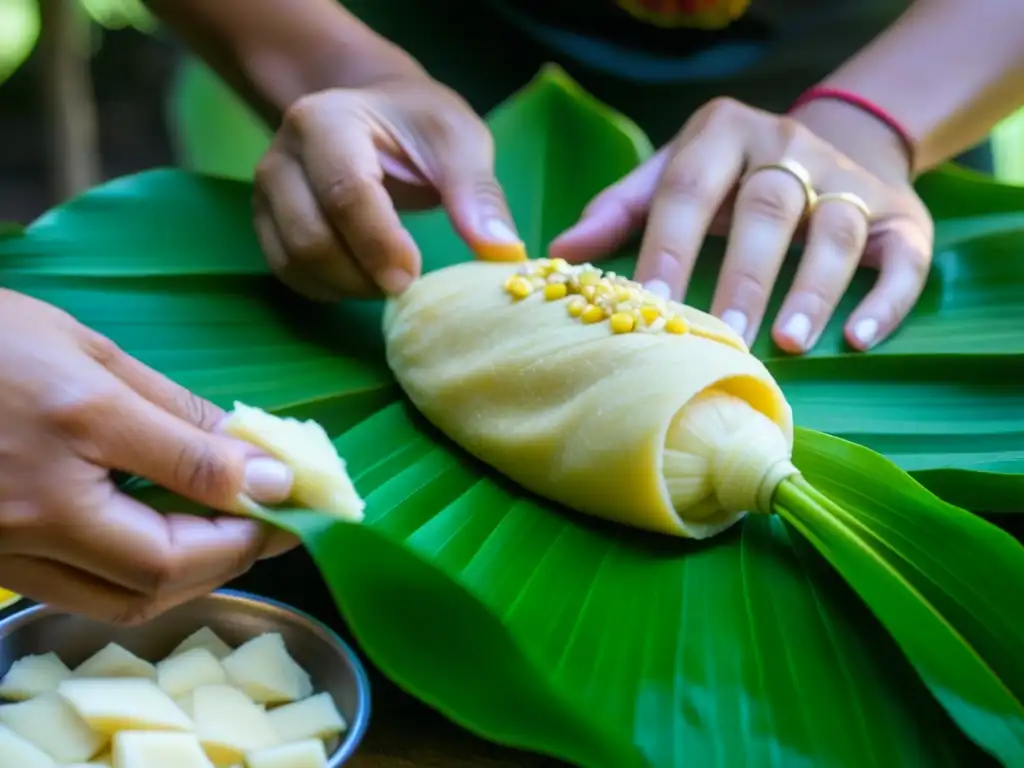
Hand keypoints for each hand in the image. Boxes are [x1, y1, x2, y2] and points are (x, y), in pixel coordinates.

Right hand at [0, 290, 297, 623]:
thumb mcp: (91, 353)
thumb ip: (178, 415)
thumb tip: (258, 462)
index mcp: (74, 428)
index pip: (190, 488)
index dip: (256, 506)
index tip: (295, 497)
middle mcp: (36, 506)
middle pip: (160, 571)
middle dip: (233, 554)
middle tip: (272, 524)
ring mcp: (5, 547)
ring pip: (121, 602)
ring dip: (191, 580)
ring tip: (229, 539)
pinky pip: (80, 598)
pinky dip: (138, 586)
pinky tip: (165, 548)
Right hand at [254, 71, 524, 301]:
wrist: (373, 114)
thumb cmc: (418, 125)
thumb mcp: (458, 141)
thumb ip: (477, 193)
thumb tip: (500, 252)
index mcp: (326, 122)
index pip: (346, 194)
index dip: (381, 245)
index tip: (415, 276)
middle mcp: (283, 156)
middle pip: (312, 238)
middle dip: (365, 275)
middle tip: (409, 283)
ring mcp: (267, 192)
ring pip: (295, 262)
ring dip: (348, 287)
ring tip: (390, 279)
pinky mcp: (266, 222)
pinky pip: (287, 273)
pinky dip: (328, 290)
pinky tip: (363, 280)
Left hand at [550, 97, 933, 352]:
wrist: (832, 146)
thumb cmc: (730, 178)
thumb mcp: (674, 174)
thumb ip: (622, 209)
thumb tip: (562, 251)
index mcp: (723, 135)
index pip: (688, 189)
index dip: (668, 248)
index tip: (649, 306)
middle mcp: (790, 147)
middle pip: (769, 207)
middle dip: (745, 276)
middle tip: (725, 338)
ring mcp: (850, 179)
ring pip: (837, 228)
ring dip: (814, 288)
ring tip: (789, 344)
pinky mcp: (902, 215)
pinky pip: (903, 255)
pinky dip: (884, 298)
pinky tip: (858, 339)